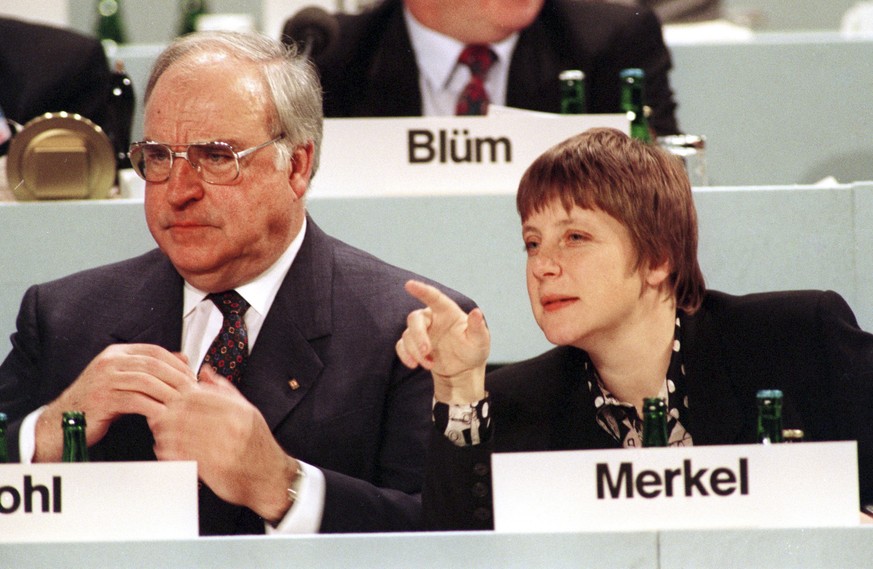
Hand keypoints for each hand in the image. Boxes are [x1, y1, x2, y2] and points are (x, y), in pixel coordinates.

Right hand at [35, 344, 196, 461]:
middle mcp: (110, 361)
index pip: (154, 351)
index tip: (191, 376)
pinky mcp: (103, 398)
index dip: (176, 362)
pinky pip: (136, 400)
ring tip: (183, 404)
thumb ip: (150, 369)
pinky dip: (154, 408)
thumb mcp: (125, 380)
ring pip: (147, 381)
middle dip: (177, 378)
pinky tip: (164, 416)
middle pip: (153, 365)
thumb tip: (184, 357)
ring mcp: (105, 379)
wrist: (64, 421)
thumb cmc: (98, 402)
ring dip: (169, 393)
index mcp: (116, 353)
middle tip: (192, 391)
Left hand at [149, 366, 296, 522]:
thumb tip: (205, 371)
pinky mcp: (215, 468)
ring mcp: (224, 448)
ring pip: (182, 434)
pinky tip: (165, 451)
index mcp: (238, 410)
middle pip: (186, 413)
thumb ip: (225, 391)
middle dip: (167, 416)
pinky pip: (184, 456)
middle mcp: (232, 426)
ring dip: (165, 435)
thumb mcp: (249, 411)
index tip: (168, 402)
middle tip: (157, 419)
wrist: (271, 478)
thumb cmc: (258, 445)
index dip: (177, 397)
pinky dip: (170, 453)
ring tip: (160, 436)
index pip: (197, 396)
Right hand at [396, 280, 489, 403]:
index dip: (422, 290)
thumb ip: (477, 327)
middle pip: (415, 318)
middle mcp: (432, 318)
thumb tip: (477, 312)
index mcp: (447, 311)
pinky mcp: (413, 345)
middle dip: (418, 335)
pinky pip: (401, 346)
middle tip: (426, 352)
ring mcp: (421, 332)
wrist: (463, 369)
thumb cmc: (473, 350)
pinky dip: (405, 355)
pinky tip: (414, 365)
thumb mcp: (480, 340)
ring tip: (430, 365)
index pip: (433, 297)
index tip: (409, 284)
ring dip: (415, 351)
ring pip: (408, 335)